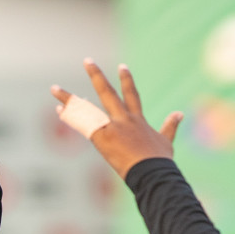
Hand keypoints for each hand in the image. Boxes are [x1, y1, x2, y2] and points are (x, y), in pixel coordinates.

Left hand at [51, 60, 183, 179]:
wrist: (152, 172)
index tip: (122, 66)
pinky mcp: (103, 138)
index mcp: (138, 120)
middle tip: (87, 61)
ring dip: (69, 99)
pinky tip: (59, 109)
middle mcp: (123, 119)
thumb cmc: (160, 161)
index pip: (131, 95)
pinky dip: (71, 117)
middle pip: (107, 93)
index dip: (126, 80)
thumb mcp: (166, 141)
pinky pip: (83, 125)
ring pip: (86, 109)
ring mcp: (112, 127)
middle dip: (96, 76)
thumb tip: (180, 113)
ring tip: (54, 89)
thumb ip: (170, 125)